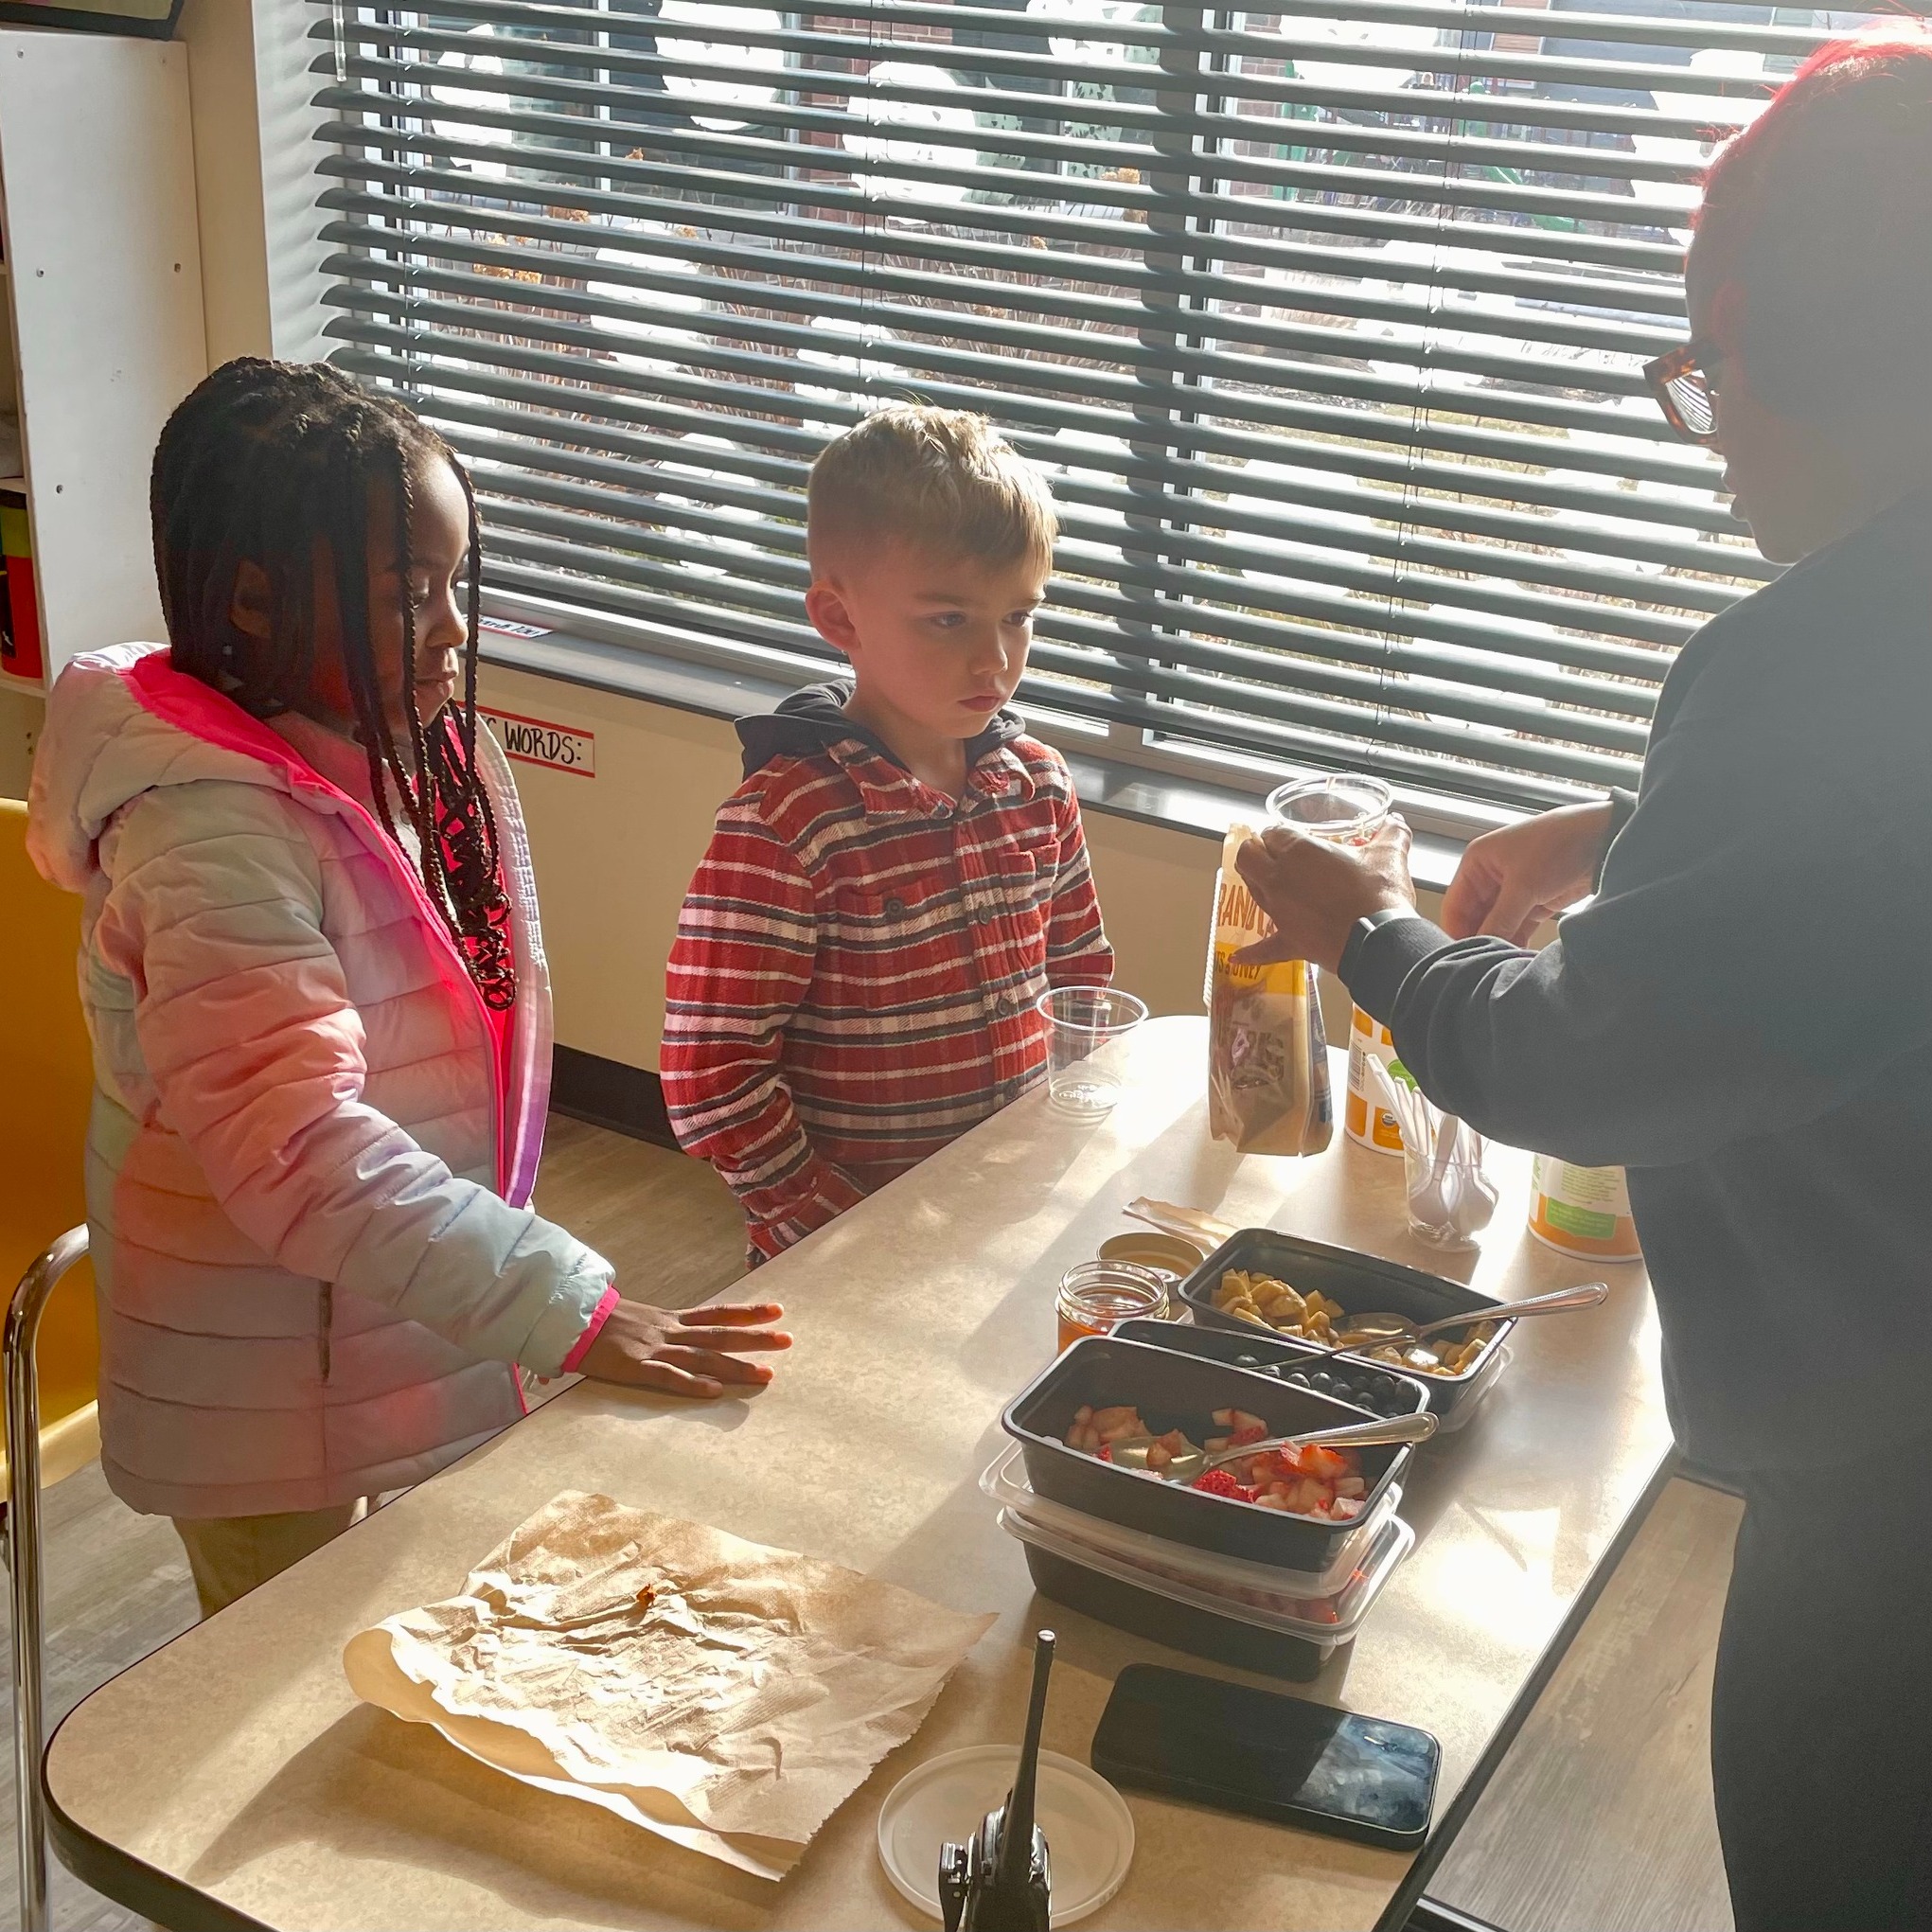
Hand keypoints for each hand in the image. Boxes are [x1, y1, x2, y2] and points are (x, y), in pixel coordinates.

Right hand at [576, 1298, 792, 1397]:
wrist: (568, 1318)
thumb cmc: (599, 1321)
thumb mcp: (638, 1319)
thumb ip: (659, 1328)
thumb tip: (677, 1335)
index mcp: (670, 1320)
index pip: (717, 1313)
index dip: (748, 1312)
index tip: (779, 1310)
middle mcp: (669, 1332)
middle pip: (720, 1334)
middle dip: (755, 1338)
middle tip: (788, 1340)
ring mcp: (654, 1349)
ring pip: (703, 1357)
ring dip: (736, 1366)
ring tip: (766, 1374)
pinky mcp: (635, 1367)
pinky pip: (667, 1377)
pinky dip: (692, 1384)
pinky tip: (714, 1391)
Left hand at [1232, 819, 1415, 972]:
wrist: (1378, 940)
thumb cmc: (1378, 894)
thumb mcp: (1389, 855)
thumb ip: (1392, 834)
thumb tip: (1396, 822)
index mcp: (1298, 851)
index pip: (1273, 832)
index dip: (1279, 832)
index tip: (1289, 835)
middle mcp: (1279, 878)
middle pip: (1248, 857)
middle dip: (1254, 851)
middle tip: (1268, 852)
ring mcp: (1279, 911)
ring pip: (1252, 891)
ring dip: (1255, 883)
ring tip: (1265, 880)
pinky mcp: (1287, 940)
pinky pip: (1263, 948)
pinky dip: (1251, 953)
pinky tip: (1237, 958)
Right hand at [1440, 801, 1614, 944]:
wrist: (1604, 841)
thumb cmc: (1558, 844)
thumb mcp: (1523, 885)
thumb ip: (1500, 919)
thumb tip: (1483, 945)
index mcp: (1477, 862)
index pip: (1455, 905)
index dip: (1457, 930)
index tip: (1462, 955)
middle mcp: (1490, 876)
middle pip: (1474, 917)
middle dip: (1480, 938)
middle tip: (1484, 961)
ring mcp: (1513, 890)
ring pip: (1496, 924)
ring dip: (1500, 941)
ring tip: (1501, 961)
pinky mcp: (1534, 902)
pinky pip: (1517, 927)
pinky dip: (1517, 940)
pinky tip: (1516, 955)